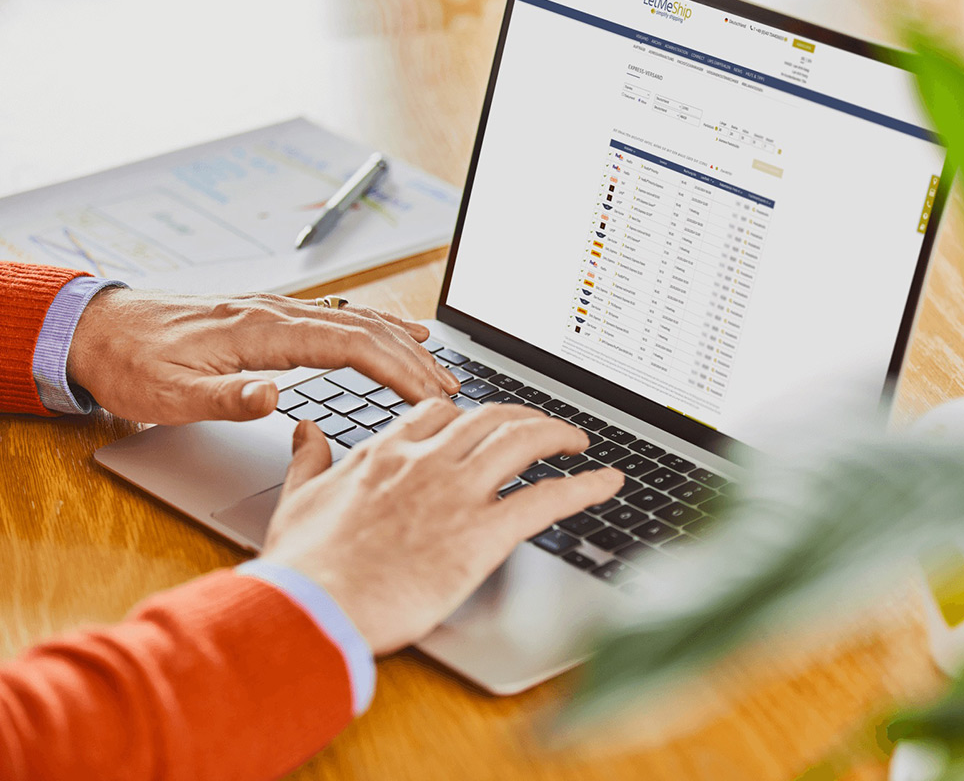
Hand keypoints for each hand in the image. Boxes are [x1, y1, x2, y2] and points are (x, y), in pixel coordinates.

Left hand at [67, 288, 459, 424]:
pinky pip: (341, 316)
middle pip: (367, 330)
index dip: (399, 369)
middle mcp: (277, 313)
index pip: (352, 345)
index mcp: (261, 331)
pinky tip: (401, 330)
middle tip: (452, 394)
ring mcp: (277, 311)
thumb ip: (223, 398)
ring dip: (405, 343)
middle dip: (416, 360)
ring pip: (359, 320)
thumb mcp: (166, 395)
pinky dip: (380, 324)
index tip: (431, 397)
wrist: (97, 331)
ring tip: (442, 369)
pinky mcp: (272, 317)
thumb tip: (273, 398)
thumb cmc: (132, 364)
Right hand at [262, 400, 623, 654]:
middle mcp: (428, 462)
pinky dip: (585, 486)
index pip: (439, 413)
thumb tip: (308, 430)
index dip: (469, 415)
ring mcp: (459, 494)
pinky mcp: (483, 534)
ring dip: (559, 435)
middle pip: (491, 417)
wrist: (314, 608)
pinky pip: (547, 499)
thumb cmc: (304, 567)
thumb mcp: (298, 500)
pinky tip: (608, 482)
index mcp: (387, 453)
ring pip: (524, 442)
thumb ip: (309, 460)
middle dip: (524, 415)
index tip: (484, 423)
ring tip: (579, 440)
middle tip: (543, 426)